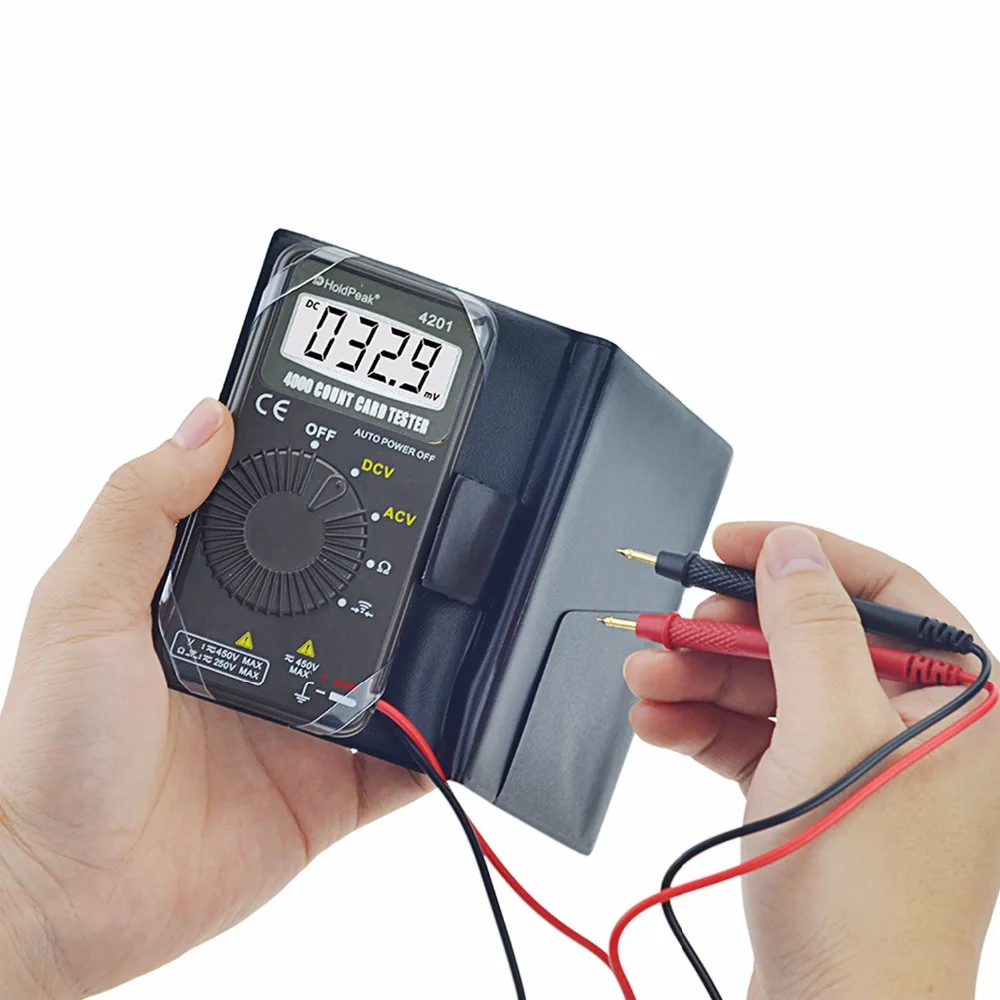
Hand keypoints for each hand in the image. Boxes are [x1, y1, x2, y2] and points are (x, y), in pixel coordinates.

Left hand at [0, 400, 427, 997]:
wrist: (68, 896)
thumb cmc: (51, 753)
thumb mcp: (83, 606)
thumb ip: (140, 509)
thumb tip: (205, 421)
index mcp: (215, 601)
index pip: (284, 526)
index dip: (324, 486)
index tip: (375, 444)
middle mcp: (268, 652)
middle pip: (353, 594)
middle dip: (397, 562)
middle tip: (442, 521)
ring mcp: (306, 720)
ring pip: (392, 669)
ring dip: (425, 645)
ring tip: (462, 604)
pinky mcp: (334, 788)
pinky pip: (406, 759)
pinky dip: (440, 740)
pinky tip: (461, 709)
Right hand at [625, 523, 998, 999]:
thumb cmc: (864, 898)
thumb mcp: (831, 732)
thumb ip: (809, 625)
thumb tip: (791, 548)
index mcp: (956, 699)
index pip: (879, 588)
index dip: (798, 557)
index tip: (728, 543)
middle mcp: (911, 725)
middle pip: (805, 639)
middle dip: (725, 634)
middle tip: (667, 629)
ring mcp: (856, 763)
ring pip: (768, 688)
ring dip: (697, 680)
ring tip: (642, 680)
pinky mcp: (808, 797)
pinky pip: (751, 736)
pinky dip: (700, 725)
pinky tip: (656, 722)